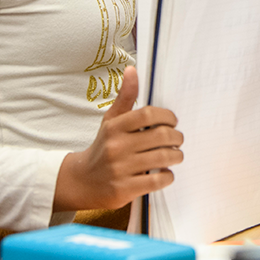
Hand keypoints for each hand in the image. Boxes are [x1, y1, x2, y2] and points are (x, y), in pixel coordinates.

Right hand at [53, 66, 183, 211]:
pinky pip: (156, 181)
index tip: (173, 121)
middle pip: (160, 136)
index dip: (167, 116)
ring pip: (162, 158)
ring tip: (176, 155)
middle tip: (178, 140)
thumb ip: (125, 97)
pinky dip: (167, 176)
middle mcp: (117, 147)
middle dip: (176, 137)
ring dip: (176, 156)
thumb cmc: (104, 147)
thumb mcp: (111, 120)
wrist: (82, 181)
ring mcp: (120, 169)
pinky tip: (165, 173)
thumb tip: (132, 69)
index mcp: (115, 127)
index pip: (148, 114)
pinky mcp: (124, 190)